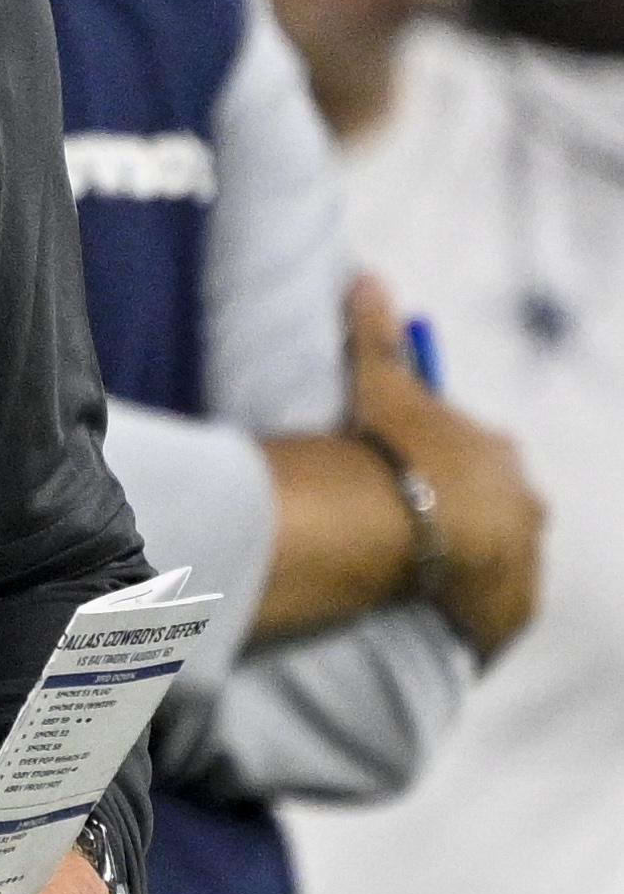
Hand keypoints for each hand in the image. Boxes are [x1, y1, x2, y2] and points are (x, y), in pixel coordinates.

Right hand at [346, 274, 542, 660]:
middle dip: (465, 518)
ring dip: (466, 569)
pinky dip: (467, 618)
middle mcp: (525, 507)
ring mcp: (522, 564)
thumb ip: (377, 336)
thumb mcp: (383, 385)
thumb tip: (367, 274)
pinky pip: (490, 619)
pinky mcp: (509, 616)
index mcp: (499, 453)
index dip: (445, 466)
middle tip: (410, 528)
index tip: (411, 476)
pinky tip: (435, 618)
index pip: (481, 456)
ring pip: (498, 565)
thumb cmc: (400, 448)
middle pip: (499, 512)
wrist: (415, 526)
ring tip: (416, 577)